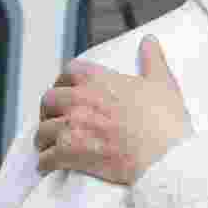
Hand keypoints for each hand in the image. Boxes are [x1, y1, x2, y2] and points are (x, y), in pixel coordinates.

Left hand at [35, 36, 192, 183]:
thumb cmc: (165, 122)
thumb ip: (152, 59)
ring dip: (45, 139)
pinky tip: (49, 166)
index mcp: (98, 80)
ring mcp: (72, 127)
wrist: (164, 156)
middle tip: (56, 118)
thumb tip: (149, 41)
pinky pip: (46, 158)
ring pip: (43, 131)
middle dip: (49, 110)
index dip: (65, 81)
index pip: (69, 72)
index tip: (68, 90)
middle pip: (48, 100)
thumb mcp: (162, 84)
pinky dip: (46, 163)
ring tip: (50, 146)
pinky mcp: (70, 154)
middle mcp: (79, 100)